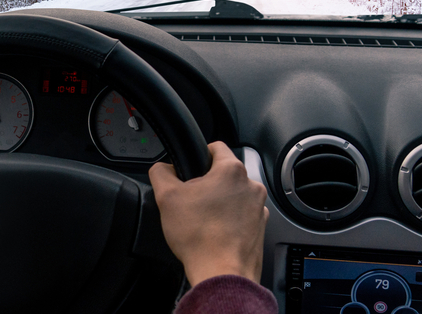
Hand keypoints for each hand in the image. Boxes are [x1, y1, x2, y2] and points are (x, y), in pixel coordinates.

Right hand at [149, 141, 268, 285]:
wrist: (221, 274)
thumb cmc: (199, 237)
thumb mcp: (166, 197)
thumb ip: (160, 172)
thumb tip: (162, 168)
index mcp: (232, 171)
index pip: (215, 147)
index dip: (198, 154)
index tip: (190, 167)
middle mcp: (251, 186)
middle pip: (224, 174)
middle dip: (207, 183)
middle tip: (191, 200)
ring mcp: (259, 208)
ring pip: (234, 195)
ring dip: (220, 202)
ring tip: (203, 220)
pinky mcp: (260, 228)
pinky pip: (242, 215)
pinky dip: (230, 220)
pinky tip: (214, 232)